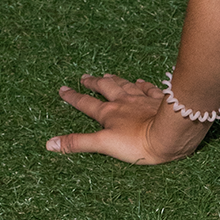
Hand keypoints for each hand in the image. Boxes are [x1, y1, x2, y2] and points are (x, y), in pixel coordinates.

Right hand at [45, 72, 204, 163]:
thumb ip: (78, 143)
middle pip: (105, 88)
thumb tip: (49, 144)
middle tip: (84, 77)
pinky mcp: (159, 100)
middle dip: (93, 83)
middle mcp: (123, 102)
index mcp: (108, 113)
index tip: (62, 90)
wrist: (170, 135)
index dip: (73, 97)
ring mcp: (142, 99)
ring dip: (115, 80)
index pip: (86, 104)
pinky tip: (140, 81)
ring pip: (125, 85)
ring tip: (107, 74)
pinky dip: (143, 84)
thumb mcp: (103, 145)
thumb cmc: (137, 143)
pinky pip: (149, 89)